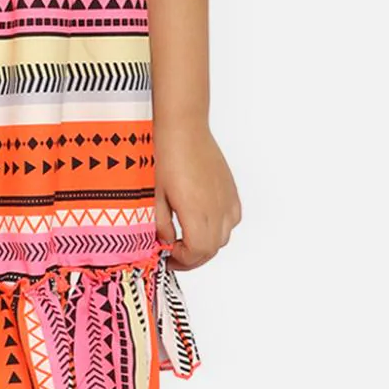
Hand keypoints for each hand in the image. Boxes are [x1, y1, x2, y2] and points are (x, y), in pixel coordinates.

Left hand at [153, 119, 240, 270]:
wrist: (184, 128)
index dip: (183, 260)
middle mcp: (216, 209)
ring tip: (188, 238)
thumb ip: (161, 223)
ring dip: (207, 244)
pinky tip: (204, 221)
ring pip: (224, 237)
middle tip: (176, 253)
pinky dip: (220, 228)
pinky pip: (233, 220)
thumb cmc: (166, 155)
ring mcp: (227, 200)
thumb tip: (166, 241)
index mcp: (196, 211)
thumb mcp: (155, 193)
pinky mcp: (232, 190)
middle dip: (193, 257)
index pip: (198, 252)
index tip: (169, 256)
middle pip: (212, 249)